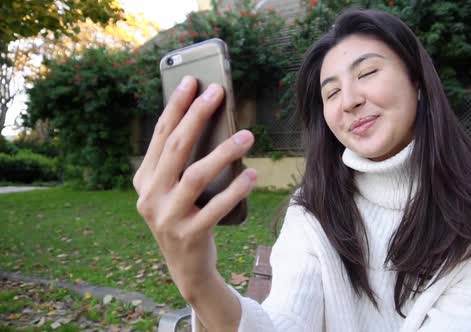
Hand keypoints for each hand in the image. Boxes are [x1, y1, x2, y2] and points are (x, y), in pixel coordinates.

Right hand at [132, 76, 256, 303]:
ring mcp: (167, 217)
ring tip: (248, 135)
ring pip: (195, 175)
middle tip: (217, 93)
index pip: (160, 136)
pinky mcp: (189, 235)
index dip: (175, 107)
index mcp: (144, 180)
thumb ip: (182, 162)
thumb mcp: (174, 190)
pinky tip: (252, 175)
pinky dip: (235, 189)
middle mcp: (149, 196)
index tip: (192, 82)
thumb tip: (208, 121)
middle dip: (196, 116)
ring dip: (223, 152)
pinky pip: (216, 207)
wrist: (186, 267)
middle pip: (175, 148)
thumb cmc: (185, 217)